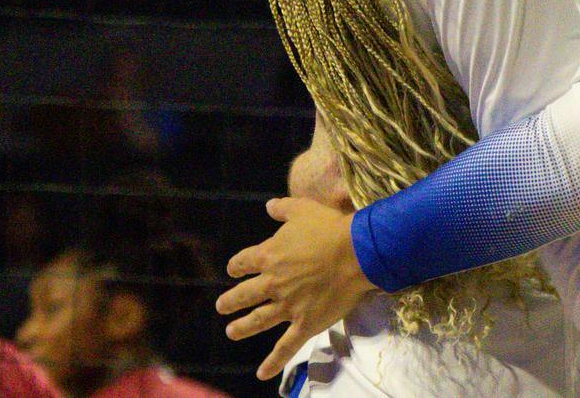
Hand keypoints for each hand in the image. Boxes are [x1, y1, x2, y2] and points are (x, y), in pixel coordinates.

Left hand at [215, 197, 370, 380]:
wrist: (357, 252)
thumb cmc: (332, 228)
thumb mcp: (304, 210)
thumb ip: (284, 209)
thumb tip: (268, 205)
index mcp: (269, 256)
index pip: (242, 263)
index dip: (237, 266)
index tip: (235, 269)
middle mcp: (272, 283)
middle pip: (243, 295)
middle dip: (230, 301)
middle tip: (222, 305)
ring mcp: (287, 306)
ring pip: (256, 320)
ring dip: (241, 327)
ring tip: (232, 332)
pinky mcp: (304, 323)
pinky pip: (285, 347)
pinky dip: (273, 362)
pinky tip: (261, 374)